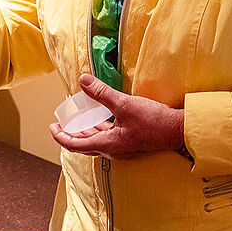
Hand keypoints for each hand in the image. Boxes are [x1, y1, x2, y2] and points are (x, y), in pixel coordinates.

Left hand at [48, 74, 184, 159]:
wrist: (179, 131)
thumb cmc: (154, 121)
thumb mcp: (124, 104)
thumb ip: (101, 93)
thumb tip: (82, 80)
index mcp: (107, 145)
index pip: (75, 145)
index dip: (61, 137)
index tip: (52, 127)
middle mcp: (113, 150)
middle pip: (84, 145)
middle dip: (70, 134)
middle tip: (60, 123)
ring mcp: (122, 147)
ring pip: (97, 141)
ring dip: (85, 131)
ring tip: (77, 119)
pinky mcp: (130, 142)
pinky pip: (108, 137)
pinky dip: (99, 128)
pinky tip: (100, 117)